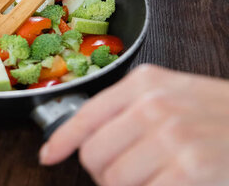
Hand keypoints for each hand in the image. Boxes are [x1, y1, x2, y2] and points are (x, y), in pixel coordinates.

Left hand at [40, 64, 228, 185]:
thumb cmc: (218, 114)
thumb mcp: (172, 94)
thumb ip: (130, 109)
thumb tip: (86, 139)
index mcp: (144, 84)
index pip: (86, 115)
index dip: (62, 141)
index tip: (48, 157)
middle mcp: (154, 106)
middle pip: (95, 154)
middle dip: (102, 173)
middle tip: (122, 176)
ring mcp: (173, 138)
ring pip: (115, 179)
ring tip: (151, 179)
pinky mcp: (191, 169)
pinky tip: (168, 184)